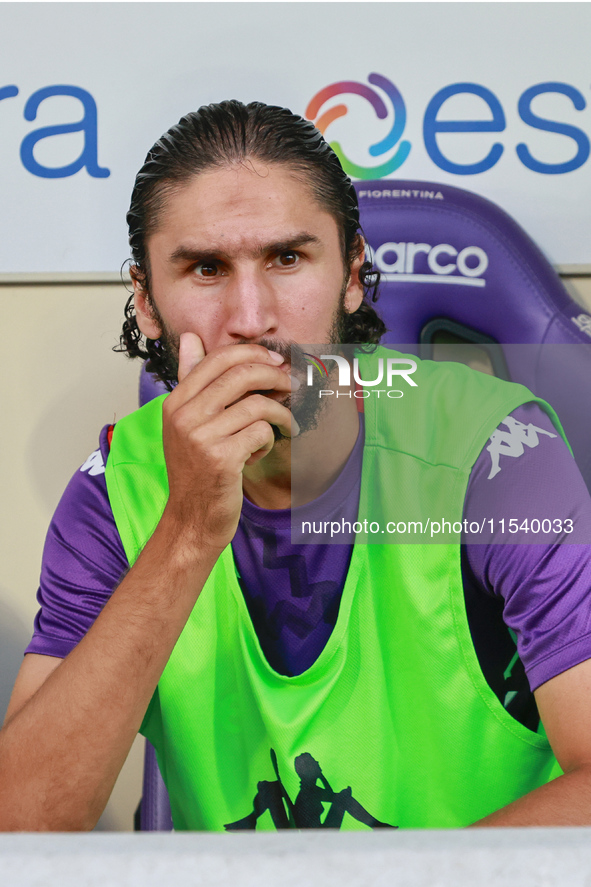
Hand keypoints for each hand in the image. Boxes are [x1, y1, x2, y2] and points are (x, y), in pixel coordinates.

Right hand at [160, 333, 297, 551]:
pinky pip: (261, 432)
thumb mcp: (186, 423)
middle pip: (242, 375)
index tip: (276, 362)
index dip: (253, 354)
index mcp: (175, 401)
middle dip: (276, 376)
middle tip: (293, 385)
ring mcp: (200, 437)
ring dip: (280, 414)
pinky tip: (259, 453)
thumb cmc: (196, 469)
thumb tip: (191, 337)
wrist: (191, 518)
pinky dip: (268, 441)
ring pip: (257, 405)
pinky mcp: (220, 459)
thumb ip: (192, 381)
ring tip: (287, 424)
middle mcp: (184, 415)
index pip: (218, 359)